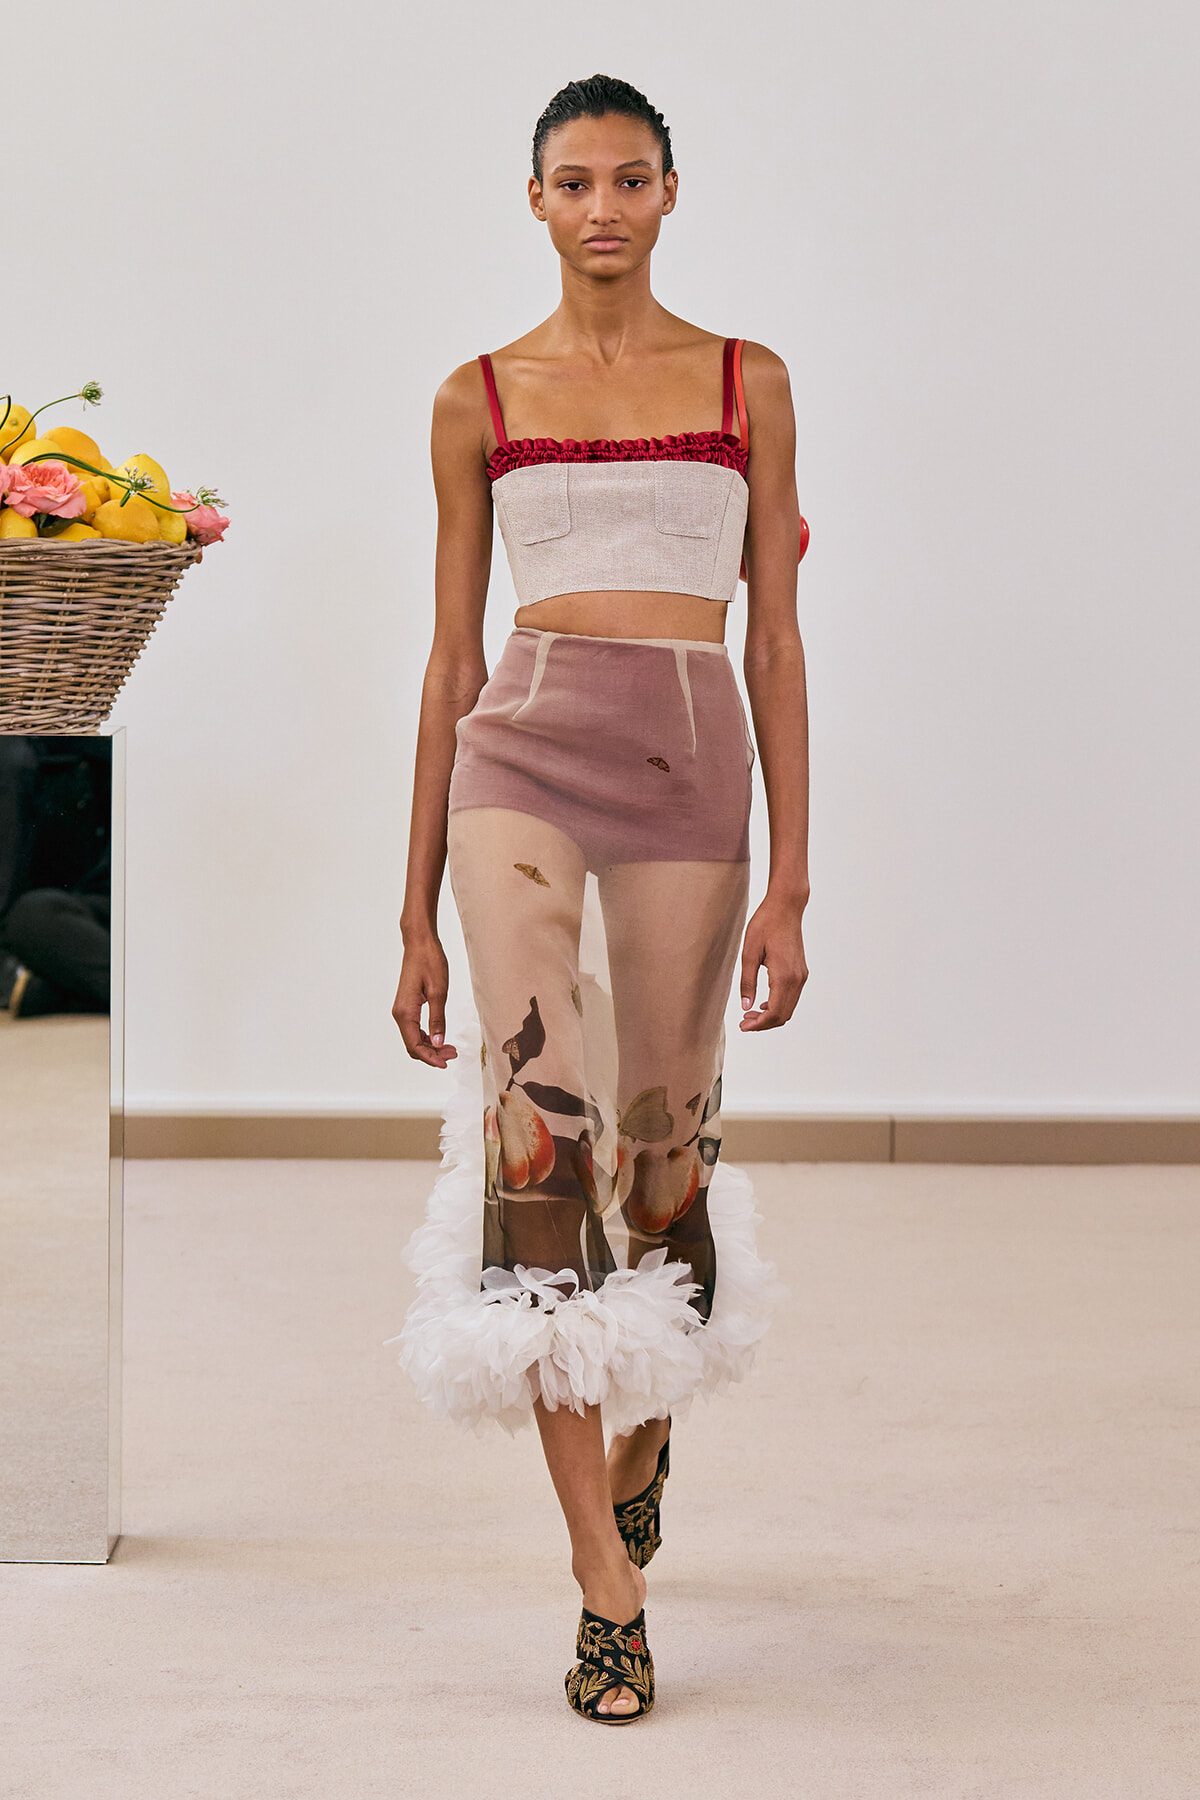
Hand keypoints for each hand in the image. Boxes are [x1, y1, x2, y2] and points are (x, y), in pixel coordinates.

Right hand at [392, 934, 457, 1068]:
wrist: (419, 943)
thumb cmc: (429, 962)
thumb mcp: (439, 992)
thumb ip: (438, 1019)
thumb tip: (437, 1042)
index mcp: (405, 1012)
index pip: (415, 1045)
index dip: (430, 1058)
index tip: (445, 1063)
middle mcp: (400, 1013)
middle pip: (413, 1045)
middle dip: (432, 1054)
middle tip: (453, 1054)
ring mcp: (402, 1010)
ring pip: (413, 1038)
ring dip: (430, 1046)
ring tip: (450, 1048)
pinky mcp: (407, 1006)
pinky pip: (414, 1029)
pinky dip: (426, 1037)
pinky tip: (439, 1037)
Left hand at [738, 892, 807, 1031]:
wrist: (786, 907)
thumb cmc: (765, 924)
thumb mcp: (749, 952)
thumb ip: (747, 982)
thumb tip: (746, 1007)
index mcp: (783, 976)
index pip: (774, 1013)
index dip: (758, 1025)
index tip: (743, 1027)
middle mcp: (797, 979)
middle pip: (783, 1015)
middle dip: (763, 1024)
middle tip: (744, 1023)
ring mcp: (802, 976)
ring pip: (789, 1008)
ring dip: (771, 1016)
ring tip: (750, 1015)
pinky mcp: (801, 971)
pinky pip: (792, 997)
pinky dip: (778, 1006)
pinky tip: (762, 1004)